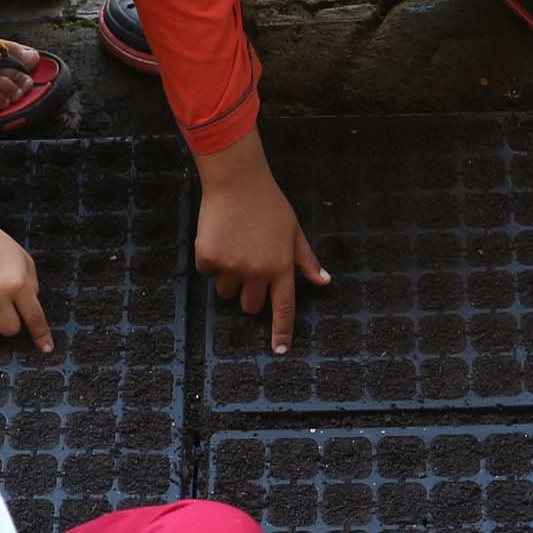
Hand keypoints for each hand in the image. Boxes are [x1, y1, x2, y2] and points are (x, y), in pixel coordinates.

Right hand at [192, 139, 328, 353]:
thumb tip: (324, 281)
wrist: (237, 181)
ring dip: (229, 279)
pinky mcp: (209, 259)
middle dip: (249, 294)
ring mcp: (232, 267)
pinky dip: (211, 260)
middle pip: (251, 306)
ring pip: (227, 293)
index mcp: (281, 267)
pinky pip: (208, 273)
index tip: (280, 351)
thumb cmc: (268, 204)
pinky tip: (219, 237)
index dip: (282, 332)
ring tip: (234, 247)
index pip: (284, 308)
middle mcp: (258, 271)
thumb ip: (306, 260)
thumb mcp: (294, 231)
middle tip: (248, 266)